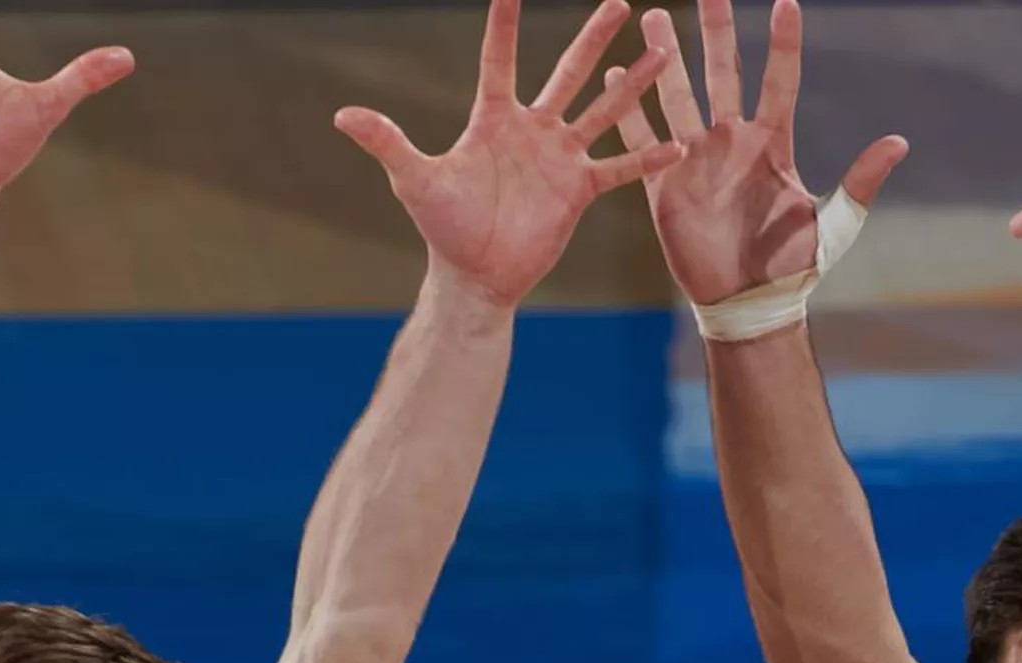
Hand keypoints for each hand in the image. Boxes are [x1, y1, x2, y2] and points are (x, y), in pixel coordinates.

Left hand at [336, 0, 681, 309]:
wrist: (477, 276)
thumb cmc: (444, 227)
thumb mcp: (415, 180)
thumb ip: (388, 143)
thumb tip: (343, 115)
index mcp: (493, 119)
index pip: (499, 58)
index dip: (506, 21)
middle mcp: (532, 130)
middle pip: (567, 72)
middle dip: (593, 38)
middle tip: (620, 3)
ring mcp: (560, 157)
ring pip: (602, 110)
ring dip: (632, 84)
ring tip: (663, 52)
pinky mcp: (579, 189)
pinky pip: (619, 168)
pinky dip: (647, 158)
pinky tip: (678, 145)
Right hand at [612, 0, 904, 308]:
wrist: (748, 304)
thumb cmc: (793, 267)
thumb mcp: (834, 225)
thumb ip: (859, 182)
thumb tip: (898, 142)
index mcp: (773, 145)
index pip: (779, 82)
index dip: (783, 44)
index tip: (786, 1)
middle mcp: (733, 143)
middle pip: (722, 74)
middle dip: (714, 31)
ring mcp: (697, 160)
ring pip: (677, 96)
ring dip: (664, 59)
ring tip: (652, 17)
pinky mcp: (665, 185)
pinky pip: (644, 140)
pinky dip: (629, 110)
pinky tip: (615, 74)